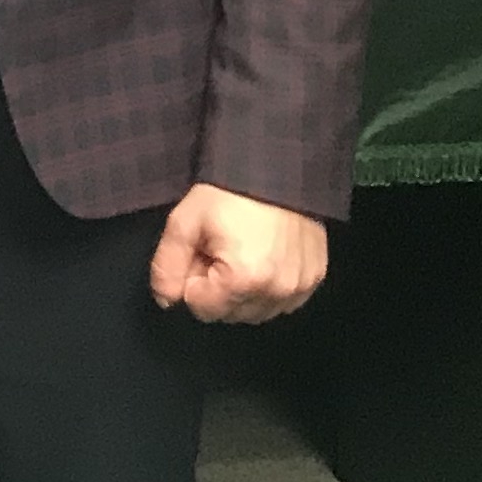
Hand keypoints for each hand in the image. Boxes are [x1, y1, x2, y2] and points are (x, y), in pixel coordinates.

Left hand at [149, 183, 329, 324]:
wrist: (276, 167)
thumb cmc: (229, 192)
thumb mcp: (184, 223)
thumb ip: (168, 266)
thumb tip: (166, 300)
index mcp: (244, 280)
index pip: (202, 308)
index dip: (193, 280)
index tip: (201, 252)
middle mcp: (277, 290)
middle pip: (230, 314)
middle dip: (216, 288)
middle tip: (218, 249)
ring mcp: (301, 286)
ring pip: (256, 312)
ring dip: (242, 292)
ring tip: (240, 251)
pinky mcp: (315, 277)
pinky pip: (283, 301)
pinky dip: (267, 288)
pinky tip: (262, 258)